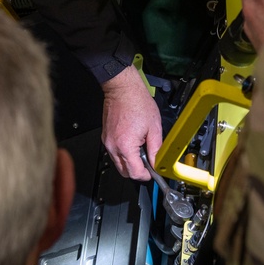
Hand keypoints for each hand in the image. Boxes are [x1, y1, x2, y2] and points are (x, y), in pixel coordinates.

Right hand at [101, 65, 162, 179]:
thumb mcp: (154, 127)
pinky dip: (124, 153)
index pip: (135, 173)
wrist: (122, 89)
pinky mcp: (105, 137)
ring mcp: (107, 142)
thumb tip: (157, 163)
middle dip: (138, 171)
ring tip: (141, 148)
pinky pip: (115, 153)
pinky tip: (133, 142)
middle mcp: (113, 147)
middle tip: (149, 162)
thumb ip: (156, 149)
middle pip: (125, 172)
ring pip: (119, 164)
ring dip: (130, 162)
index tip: (153, 172)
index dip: (147, 175)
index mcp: (125, 146)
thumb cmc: (137, 102)